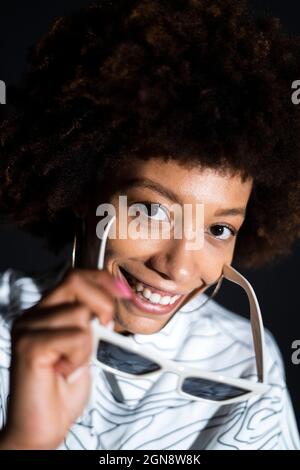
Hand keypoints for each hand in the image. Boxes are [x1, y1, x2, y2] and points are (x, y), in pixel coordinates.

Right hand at [0, 268, 130, 448]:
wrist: (42, 427)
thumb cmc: (63, 390)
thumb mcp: (84, 346)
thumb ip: (91, 320)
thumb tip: (111, 299)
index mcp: (45, 312)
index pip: (75, 277)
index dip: (103, 279)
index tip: (124, 291)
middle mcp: (33, 316)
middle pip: (75, 282)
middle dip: (102, 304)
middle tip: (103, 331)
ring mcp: (28, 329)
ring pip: (81, 314)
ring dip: (88, 344)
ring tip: (73, 363)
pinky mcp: (29, 346)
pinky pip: (76, 337)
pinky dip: (80, 357)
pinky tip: (65, 371)